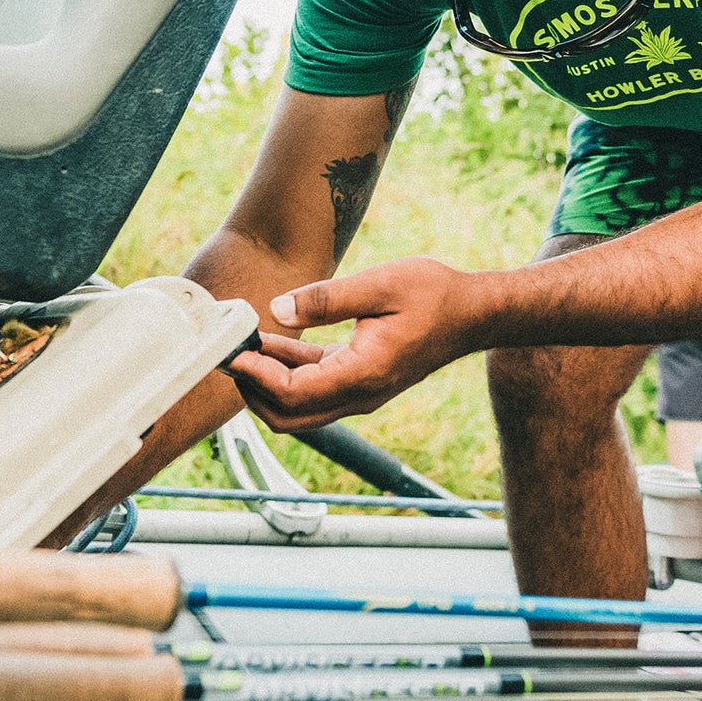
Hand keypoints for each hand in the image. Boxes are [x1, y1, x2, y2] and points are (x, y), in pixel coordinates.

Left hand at [225, 256, 477, 431]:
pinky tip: (271, 340)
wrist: (472, 313)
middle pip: (289, 416)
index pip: (294, 393)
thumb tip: (276, 309)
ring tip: (242, 343)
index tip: (234, 349)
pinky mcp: (360, 382)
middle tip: (229, 353)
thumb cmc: (433, 294)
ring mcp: (361, 393)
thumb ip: (325, 299)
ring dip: (267, 381)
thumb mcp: (379, 284)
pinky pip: (314, 388)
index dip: (257, 375)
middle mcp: (360, 395)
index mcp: (364, 374)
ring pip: (299, 408)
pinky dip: (287, 371)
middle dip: (252, 389)